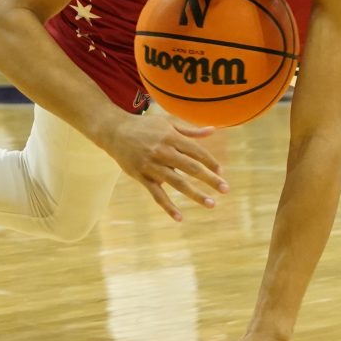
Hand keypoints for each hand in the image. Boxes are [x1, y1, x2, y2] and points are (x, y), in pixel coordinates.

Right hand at [103, 109, 226, 220]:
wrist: (115, 131)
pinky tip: (179, 218)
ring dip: (195, 194)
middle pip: (191, 168)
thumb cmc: (145, 126)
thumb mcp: (168, 123)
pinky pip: (157, 194)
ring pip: (177, 183)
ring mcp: (152, 166)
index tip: (221, 172)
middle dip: (210, 179)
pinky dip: (168, 206)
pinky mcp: (142, 177)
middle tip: (226, 189)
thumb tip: (213, 130)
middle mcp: (163, 152)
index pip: (196, 151)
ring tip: (211, 204)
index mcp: (171, 137)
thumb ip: (191, 130)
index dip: (211, 162)